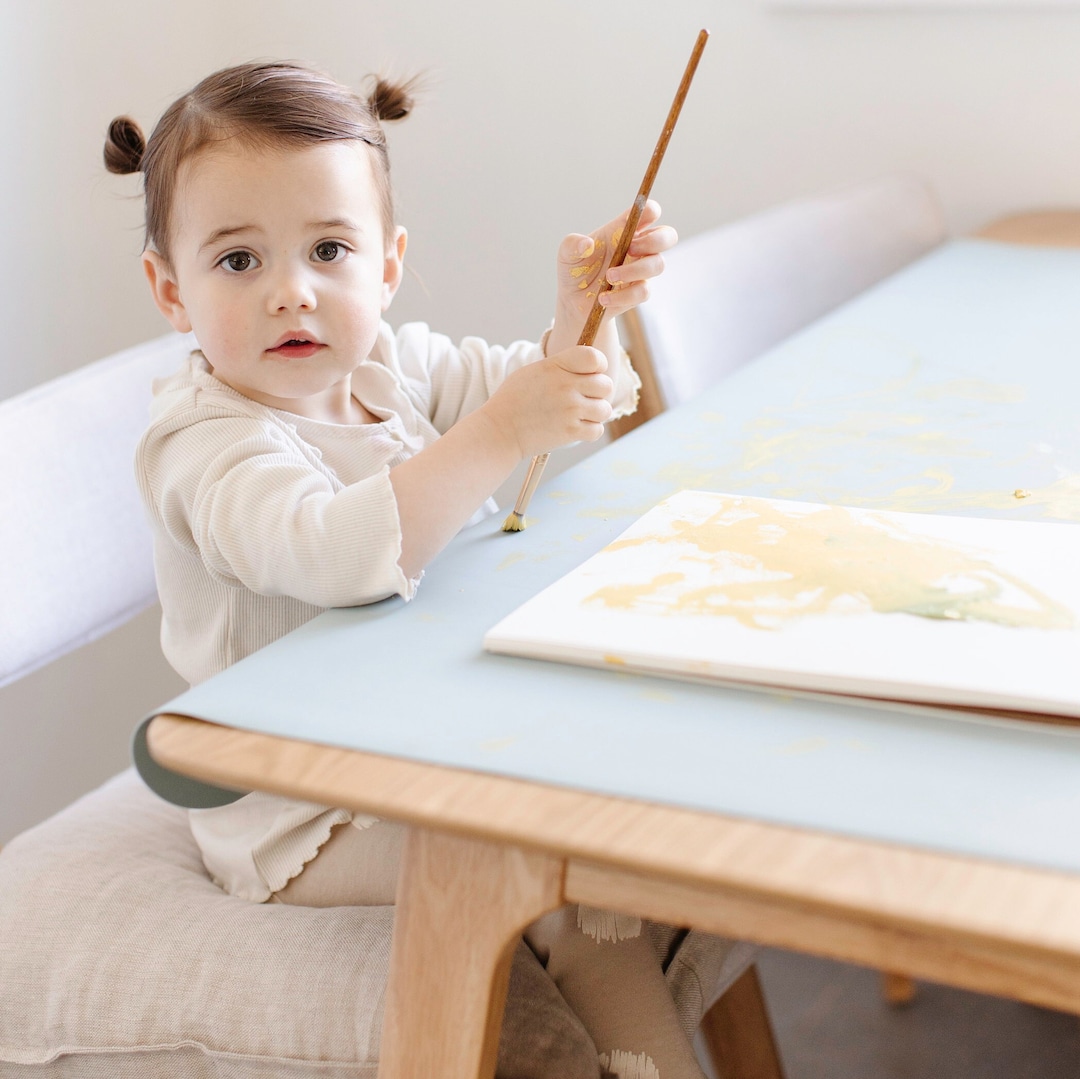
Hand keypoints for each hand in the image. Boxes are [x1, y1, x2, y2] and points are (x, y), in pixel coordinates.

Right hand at [480, 346, 613, 458]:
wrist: (500, 430)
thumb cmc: (515, 400)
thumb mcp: (535, 371)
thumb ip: (562, 366)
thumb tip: (589, 364)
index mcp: (557, 366)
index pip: (595, 357)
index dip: (598, 366)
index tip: (590, 374)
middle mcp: (566, 386)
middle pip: (606, 385)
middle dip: (598, 392)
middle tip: (583, 398)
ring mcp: (570, 410)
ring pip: (605, 409)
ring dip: (595, 413)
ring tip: (579, 414)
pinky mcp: (571, 432)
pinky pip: (598, 430)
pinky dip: (590, 431)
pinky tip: (576, 428)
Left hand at [554, 199, 677, 329]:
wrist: (573, 301)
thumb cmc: (575, 270)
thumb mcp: (566, 253)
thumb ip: (572, 243)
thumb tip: (587, 244)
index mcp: (624, 230)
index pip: (649, 212)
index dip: (650, 211)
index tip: (637, 219)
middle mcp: (638, 248)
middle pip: (668, 236)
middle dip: (654, 240)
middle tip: (630, 248)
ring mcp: (641, 271)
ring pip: (658, 265)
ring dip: (633, 270)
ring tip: (609, 277)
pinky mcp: (638, 293)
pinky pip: (643, 292)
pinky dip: (622, 296)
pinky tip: (603, 298)